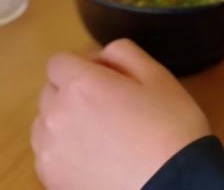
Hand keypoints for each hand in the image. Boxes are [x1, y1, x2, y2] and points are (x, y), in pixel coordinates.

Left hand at [31, 38, 210, 189]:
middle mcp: (57, 116)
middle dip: (74, 90)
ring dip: (66, 120)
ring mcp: (50, 153)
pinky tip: (97, 156)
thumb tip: (102, 56)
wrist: (172, 184)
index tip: (109, 75)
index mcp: (81, 85)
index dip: (84, 63)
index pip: (59, 61)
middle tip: (111, 102)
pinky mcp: (51, 181)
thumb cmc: (170, 126)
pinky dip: (65, 149)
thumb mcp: (157, 75)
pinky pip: (48, 154)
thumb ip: (124, 52)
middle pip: (50, 91)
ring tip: (102, 132)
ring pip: (46, 124)